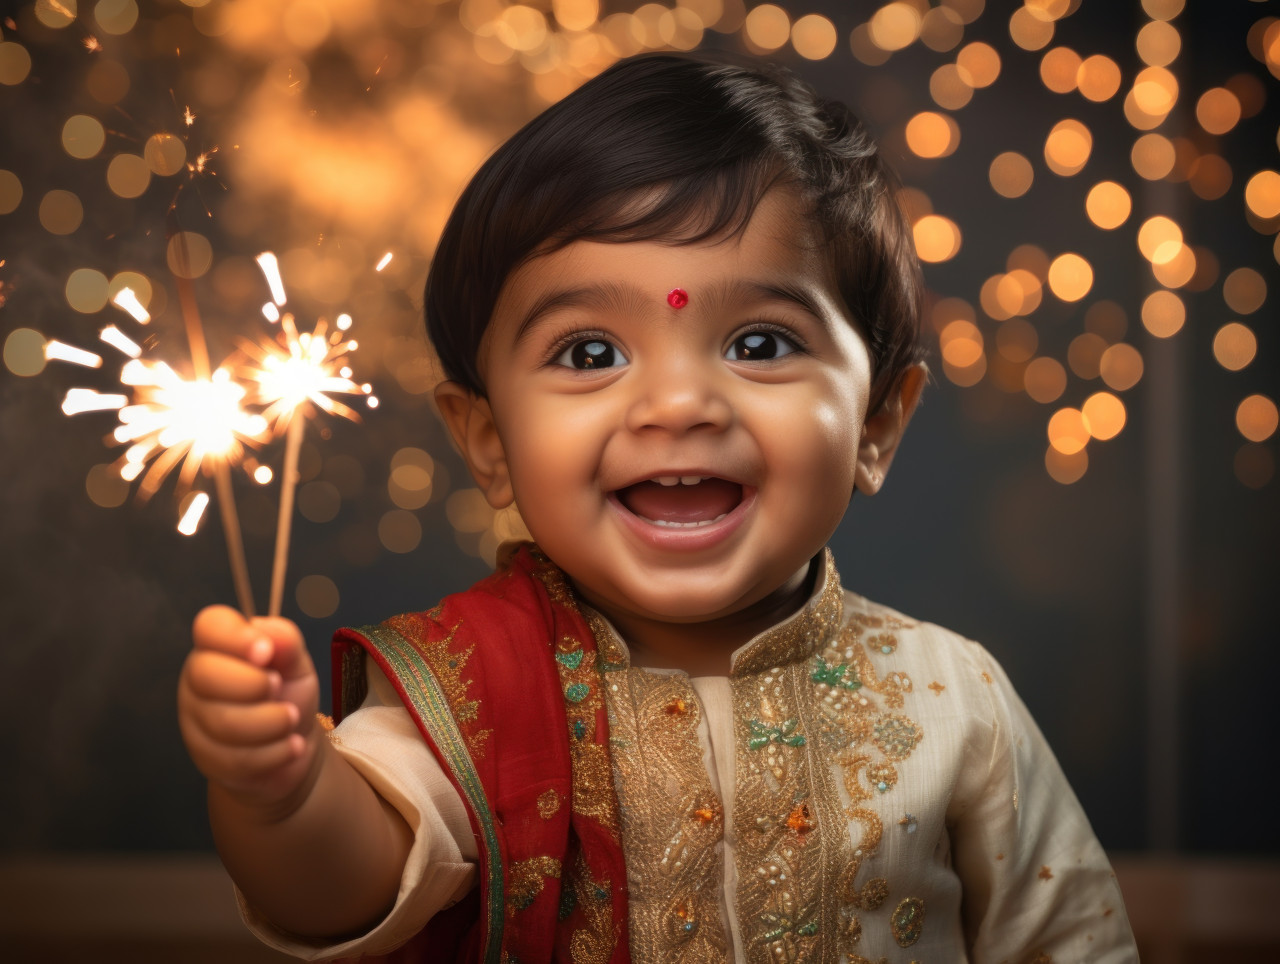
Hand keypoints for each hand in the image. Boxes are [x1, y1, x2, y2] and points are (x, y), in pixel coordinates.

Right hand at [178, 605, 322, 813]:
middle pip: (206, 675)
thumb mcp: (296, 663)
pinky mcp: (206, 758)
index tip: (266, 652)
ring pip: (223, 722)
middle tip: (280, 687)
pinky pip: (234, 758)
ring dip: (271, 722)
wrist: (292, 743)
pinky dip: (274, 753)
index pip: (209, 626)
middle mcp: (198, 679)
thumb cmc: (289, 693)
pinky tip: (292, 746)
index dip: (234, 637)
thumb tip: (269, 633)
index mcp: (219, 646)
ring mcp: (197, 721)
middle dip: (253, 684)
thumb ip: (286, 642)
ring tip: (293, 718)